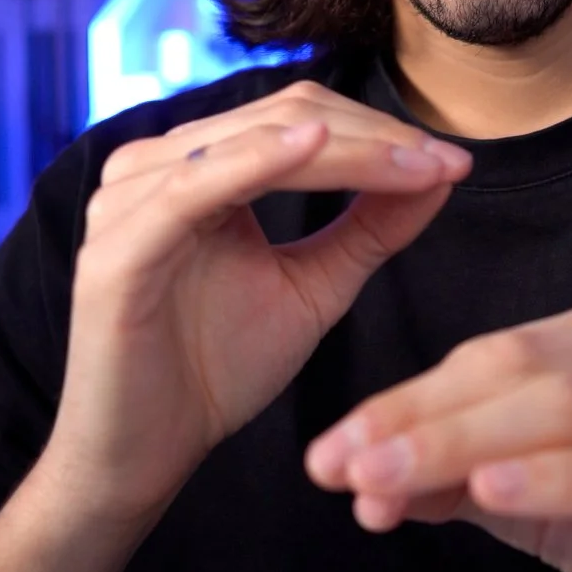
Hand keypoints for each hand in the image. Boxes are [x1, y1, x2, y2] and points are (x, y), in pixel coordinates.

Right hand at [36, 81, 470, 529]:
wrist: (144, 455)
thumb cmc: (216, 371)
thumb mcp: (313, 288)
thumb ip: (367, 229)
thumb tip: (439, 173)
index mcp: (198, 167)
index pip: (303, 118)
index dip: (382, 132)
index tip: (454, 162)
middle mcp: (155, 167)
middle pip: (284, 116)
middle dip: (374, 137)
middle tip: (445, 163)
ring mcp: (128, 202)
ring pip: (252, 140)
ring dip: (343, 149)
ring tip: (414, 166)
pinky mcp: (116, 249)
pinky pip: (194, 188)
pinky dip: (257, 160)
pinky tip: (314, 147)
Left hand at [303, 297, 571, 571]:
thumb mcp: (536, 504)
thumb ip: (460, 479)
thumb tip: (363, 480)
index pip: (491, 355)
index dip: (403, 401)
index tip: (327, 453)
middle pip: (523, 369)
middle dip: (422, 419)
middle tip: (344, 469)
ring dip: (470, 445)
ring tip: (393, 482)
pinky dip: (564, 477)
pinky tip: (495, 494)